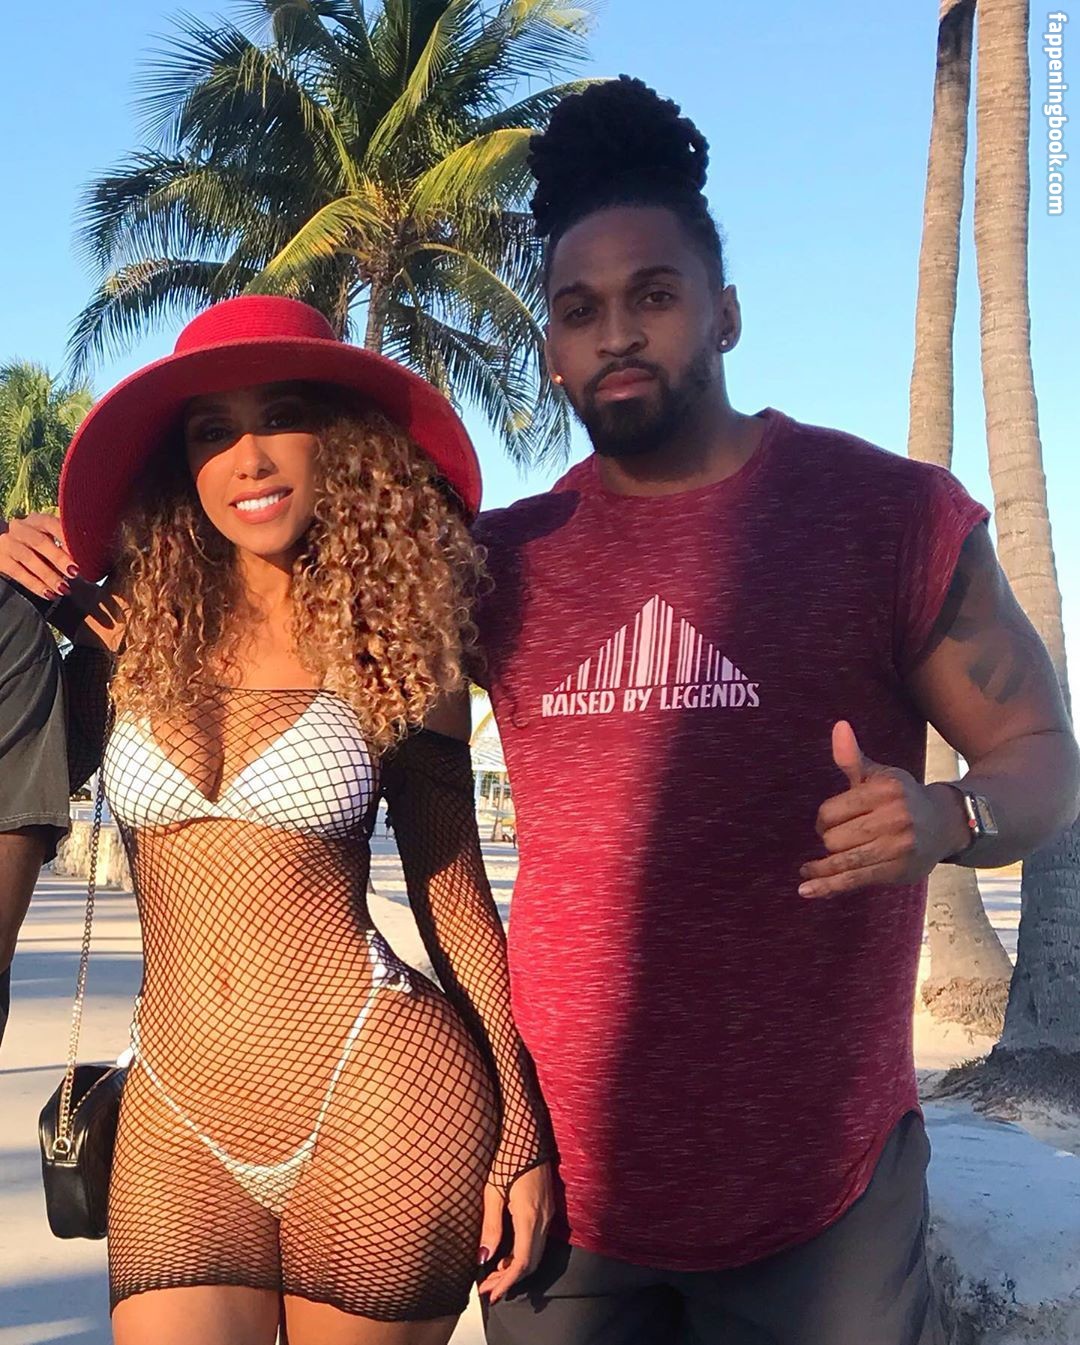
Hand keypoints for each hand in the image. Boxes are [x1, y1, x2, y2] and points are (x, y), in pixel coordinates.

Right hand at [0, 513, 77, 598]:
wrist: (6, 551)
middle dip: (59, 558)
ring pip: (28, 558)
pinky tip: (49, 594)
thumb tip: (90, 560)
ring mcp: (8, 543)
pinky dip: (35, 585)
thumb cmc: (37, 548)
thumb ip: (65, 546)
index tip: (82, 554)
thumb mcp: (50, 540)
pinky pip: (18, 573)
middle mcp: (21, 528)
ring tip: (64, 588)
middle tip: (75, 572)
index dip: (67, 539)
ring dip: (48, 575)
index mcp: (38, 520)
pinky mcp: (1, 559)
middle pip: (40, 542)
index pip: (53, 524)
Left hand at [477, 1162, 553, 1303]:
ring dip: (516, 1268)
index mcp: (530, 1217)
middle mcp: (543, 1219)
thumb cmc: (507, 1158)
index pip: (522, 1263)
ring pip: (536, 1253)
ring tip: (492, 1275)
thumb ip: (490, 1226)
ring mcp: (548, 1213)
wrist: (527, 1134)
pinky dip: (523, 1254)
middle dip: (509, 1280)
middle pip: (531, 1263)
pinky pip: (538, 1241)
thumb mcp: (493, 1192)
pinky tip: (506, 1254)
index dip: (506, 1283)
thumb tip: (483, 1257)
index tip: (490, 1295)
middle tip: (487, 1289)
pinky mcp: (547, 1208)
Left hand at [798, 721, 969, 897]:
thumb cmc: (902, 797)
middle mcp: (894, 818)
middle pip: (834, 838)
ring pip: (843, 860)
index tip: (829, 821)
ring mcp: (897, 847)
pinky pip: (854, 880)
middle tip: (835, 839)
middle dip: (828, 840)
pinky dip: (828, 887)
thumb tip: (838, 726)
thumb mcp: (880, 775)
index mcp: (885, 791)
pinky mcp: (897, 871)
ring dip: (821, 868)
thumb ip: (853, 758)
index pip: (832, 811)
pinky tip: (807, 890)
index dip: (824, 818)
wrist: (945, 824)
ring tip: (808, 870)